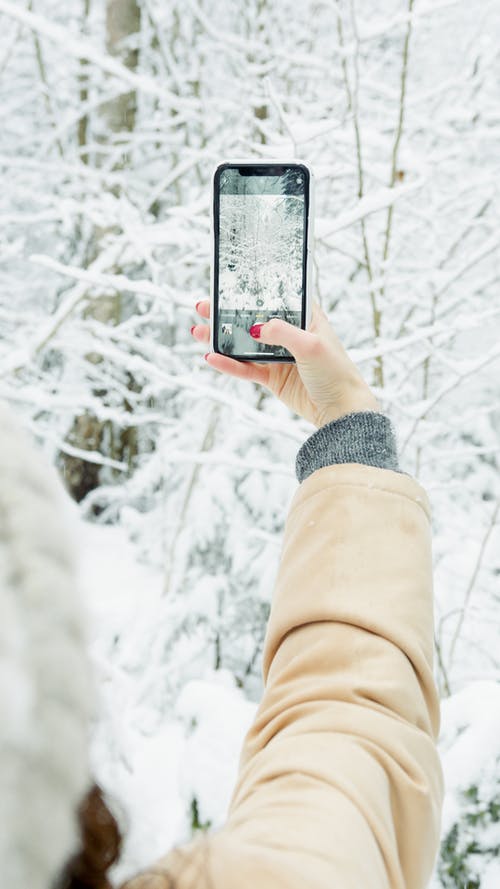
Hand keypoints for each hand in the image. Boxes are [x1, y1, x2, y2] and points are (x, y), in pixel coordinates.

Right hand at [191, 299, 379, 427]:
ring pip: (245, 345)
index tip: (227, 286)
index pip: (275, 298)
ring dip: (222, 339)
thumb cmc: (336, 372)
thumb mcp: (311, 345)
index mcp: (305, 318)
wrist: (341, 410)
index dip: (252, 292)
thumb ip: (281, 332)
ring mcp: (279, 357)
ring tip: (198, 332)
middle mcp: (290, 335)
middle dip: (228, 314)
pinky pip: (246, 369)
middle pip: (253, 320)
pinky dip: (229, 365)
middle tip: (203, 307)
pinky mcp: (273, 378)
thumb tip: (254, 327)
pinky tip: (212, 358)